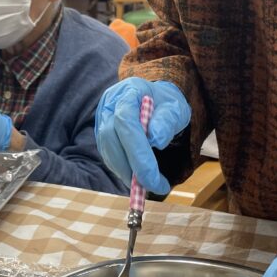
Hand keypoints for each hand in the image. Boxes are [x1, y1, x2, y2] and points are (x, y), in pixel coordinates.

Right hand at [94, 78, 189, 194]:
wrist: (155, 100)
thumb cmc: (166, 104)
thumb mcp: (175, 108)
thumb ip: (167, 121)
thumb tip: (155, 140)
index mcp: (129, 91)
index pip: (126, 121)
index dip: (137, 152)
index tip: (153, 177)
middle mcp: (110, 104)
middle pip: (111, 137)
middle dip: (130, 166)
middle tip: (153, 185)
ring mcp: (102, 119)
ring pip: (107, 149)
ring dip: (125, 171)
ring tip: (148, 183)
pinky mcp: (101, 134)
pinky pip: (108, 155)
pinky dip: (122, 169)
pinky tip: (137, 176)